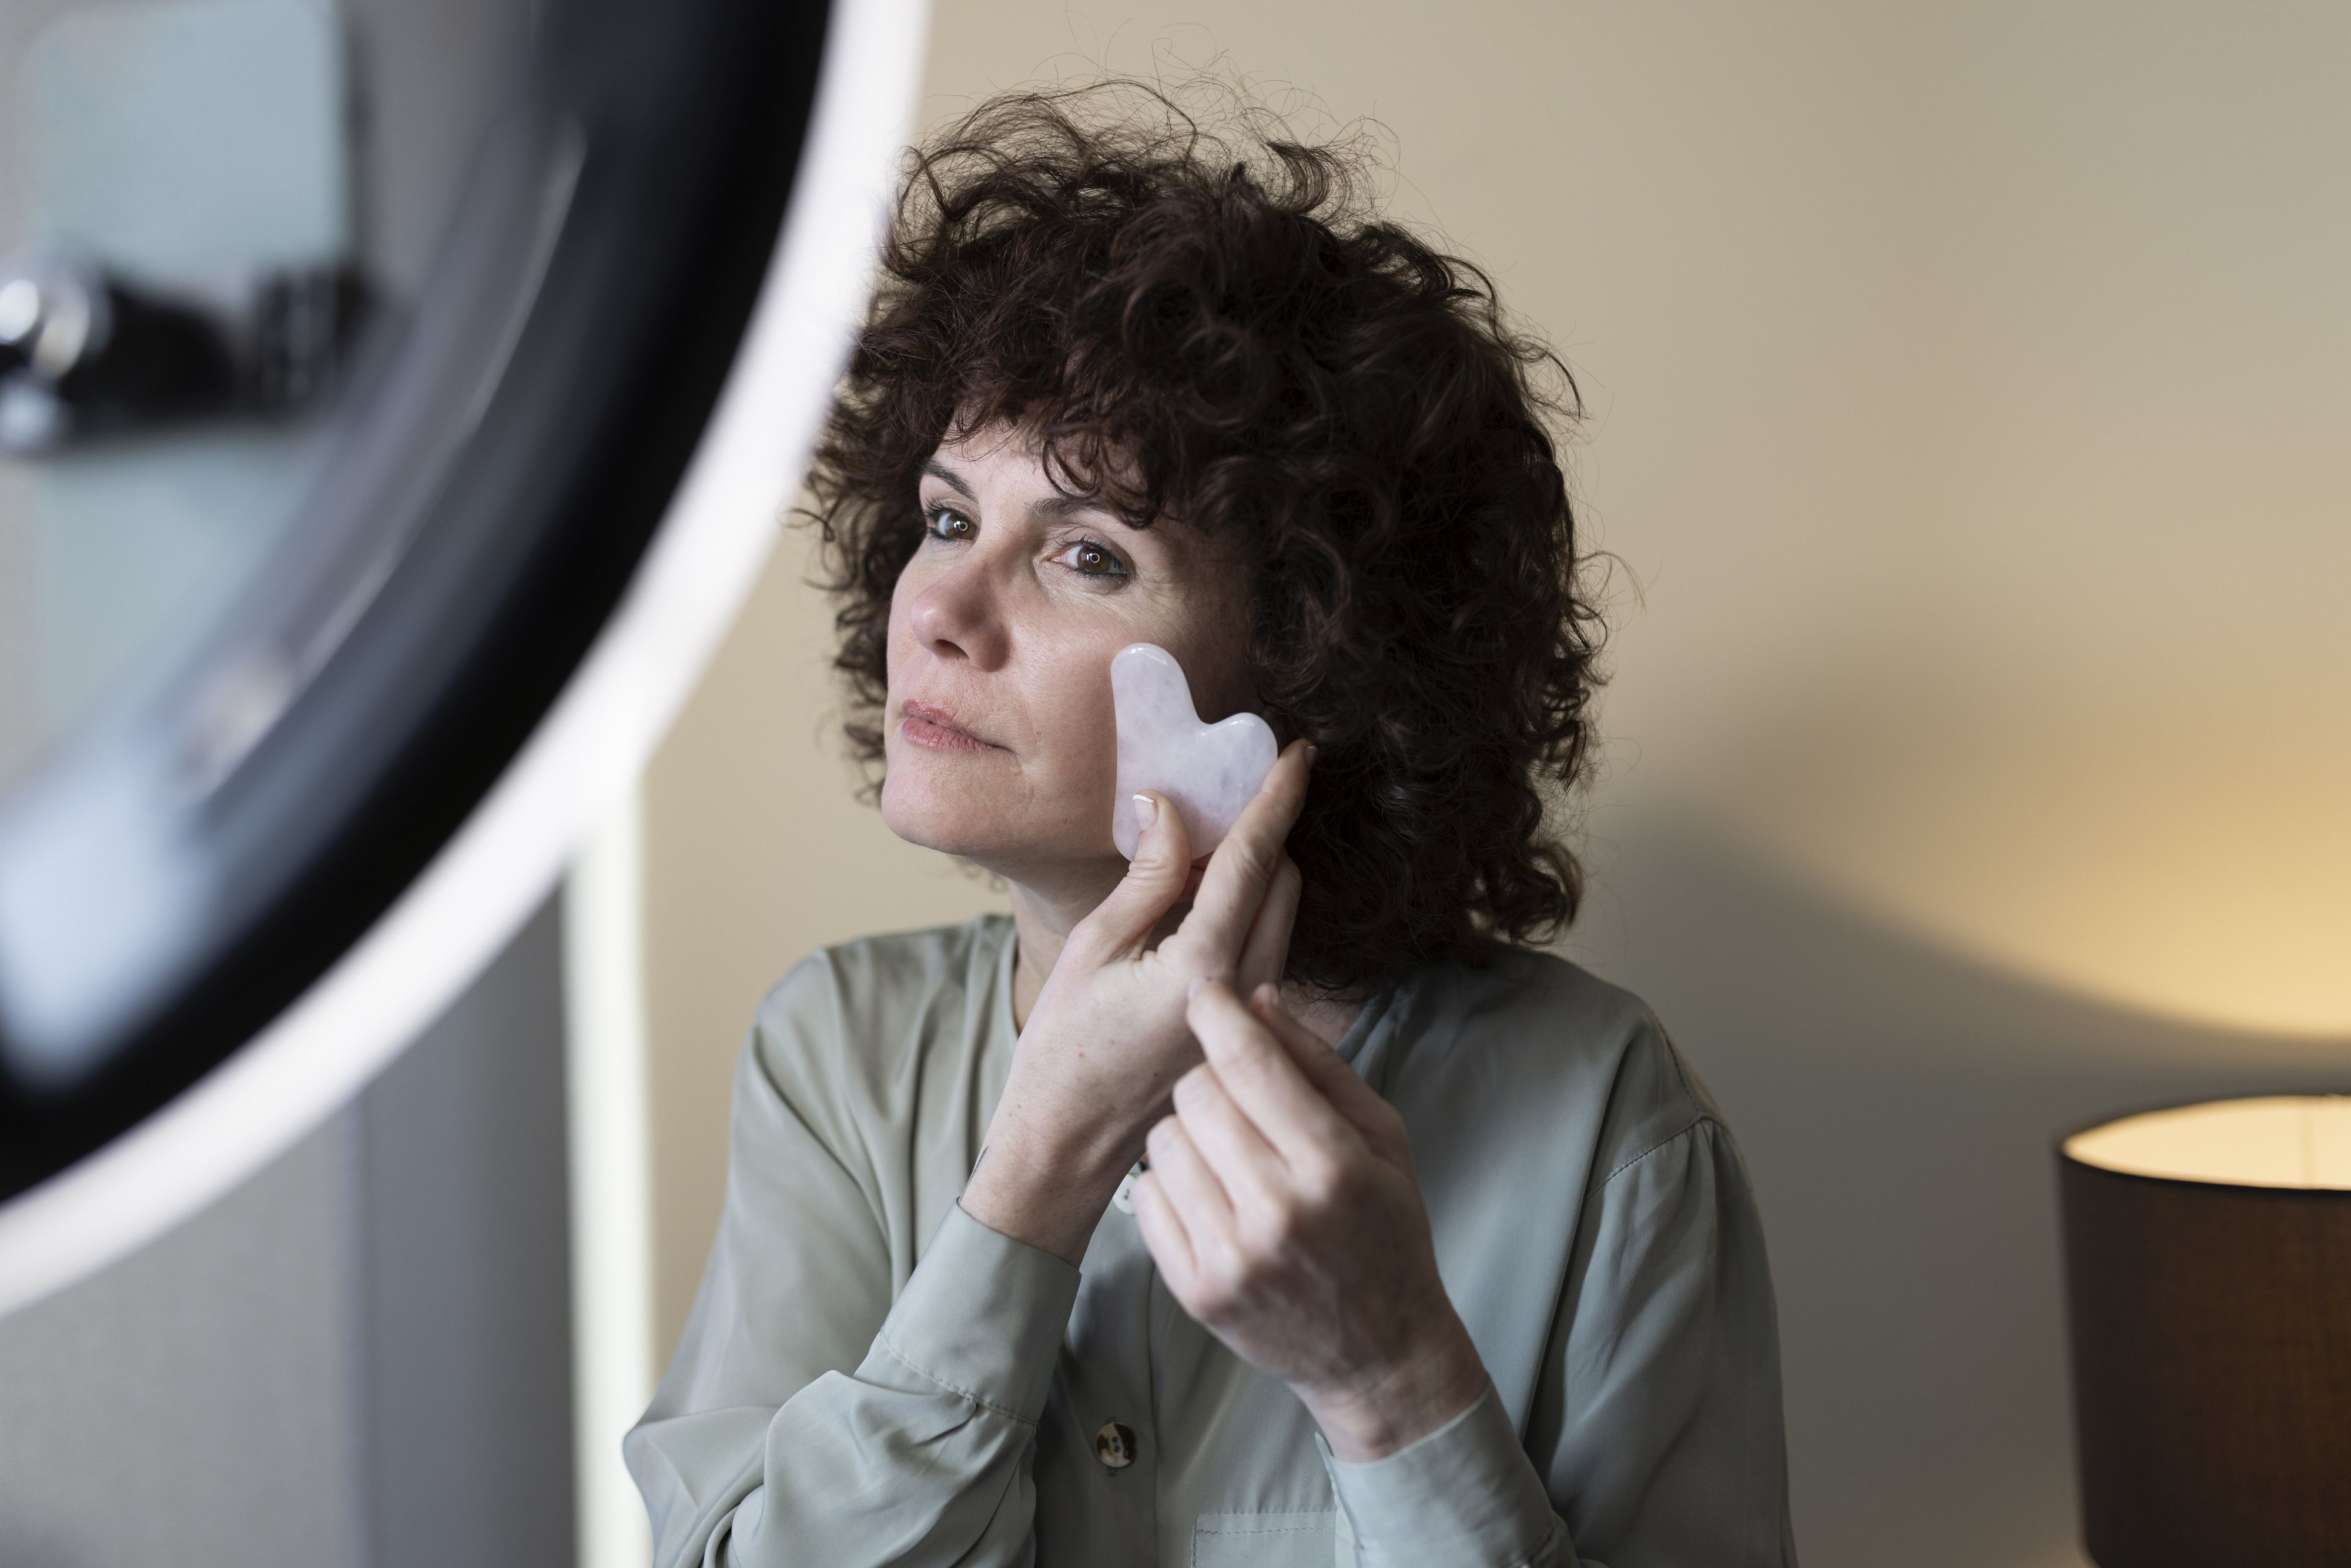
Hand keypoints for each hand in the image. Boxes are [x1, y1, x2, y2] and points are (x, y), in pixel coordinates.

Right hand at [961, 742, 1312, 1263]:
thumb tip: (1173, 807)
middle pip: (1284, 885)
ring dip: (1256, 875)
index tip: (1298, 754)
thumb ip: (1148, 877)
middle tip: (1226, 799)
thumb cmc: (1063, 1050)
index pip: (1255, 862)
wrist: (1067, 1149)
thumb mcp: (1094, 949)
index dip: (1277, 800)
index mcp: (1203, 968)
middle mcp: (1244, 994)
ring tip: (1195, 858)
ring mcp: (1252, 1019)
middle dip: (1267, 833)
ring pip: (1280, 920)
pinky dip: (1245, 915)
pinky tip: (1194, 910)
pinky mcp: (1246, 1034)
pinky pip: (1264, 952)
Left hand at [1130, 981, 1490, 1461]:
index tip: (1206, 990)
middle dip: (1213, 1080)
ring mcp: (1231, 1257)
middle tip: (1241, 1103)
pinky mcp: (1194, 1290)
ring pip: (1163, 1140)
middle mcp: (1278, 1212)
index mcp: (1334, 1167)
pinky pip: (1148, 1195)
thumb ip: (1318, 1064)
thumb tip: (1257, 998)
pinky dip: (1173, 1184)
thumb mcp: (1383, 1138)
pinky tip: (1213, 1198)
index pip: (1250, 1063)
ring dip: (1190, 1132)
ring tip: (1230, 1156)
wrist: (1378, 1354)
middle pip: (1196, 1093)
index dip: (1218, 1011)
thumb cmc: (1387, 1232)